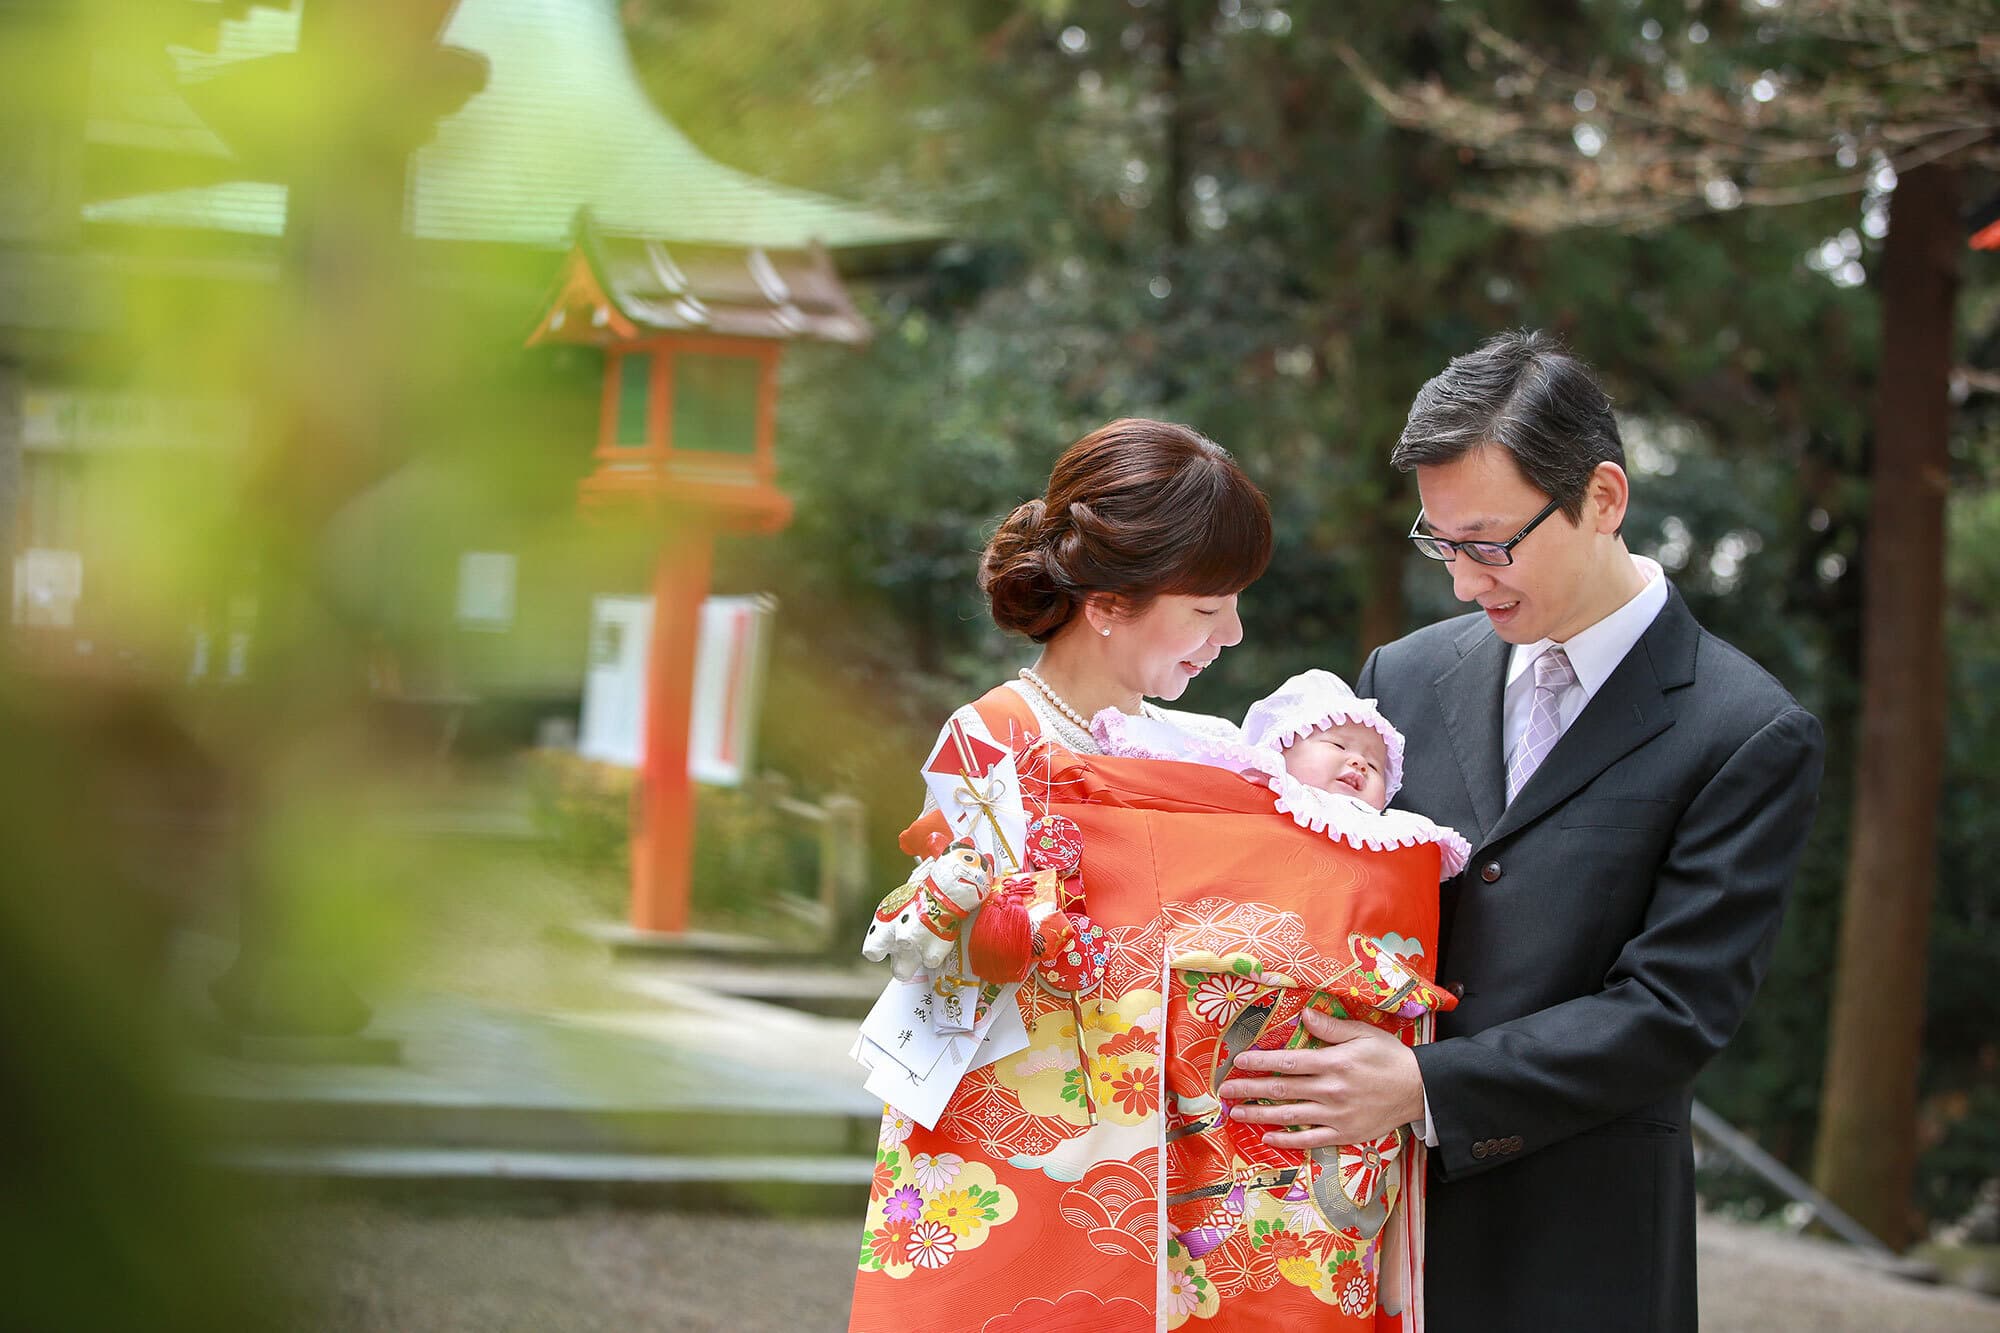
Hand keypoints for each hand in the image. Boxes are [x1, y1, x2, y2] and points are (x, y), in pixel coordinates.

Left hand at [1214, 1008, 1424, 1148]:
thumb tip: (1304, 1014)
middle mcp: (1331, 1090)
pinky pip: (1310, 1139)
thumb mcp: (1363, 1034)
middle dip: (1250, 1088)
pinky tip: (1267, 1137)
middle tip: (1225, 1089)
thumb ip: (1331, 1027)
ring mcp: (1336, 1114)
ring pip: (1290, 1115)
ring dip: (1260, 1114)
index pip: (1288, 1062)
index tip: (1238, 1061)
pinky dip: (1287, 1140)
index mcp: (1334, 1062)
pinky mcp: (1344, 1133)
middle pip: (1282, 1089)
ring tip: (1236, 1113)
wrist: (1419, 1089)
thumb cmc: (1389, 1057)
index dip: (1261, 1062)